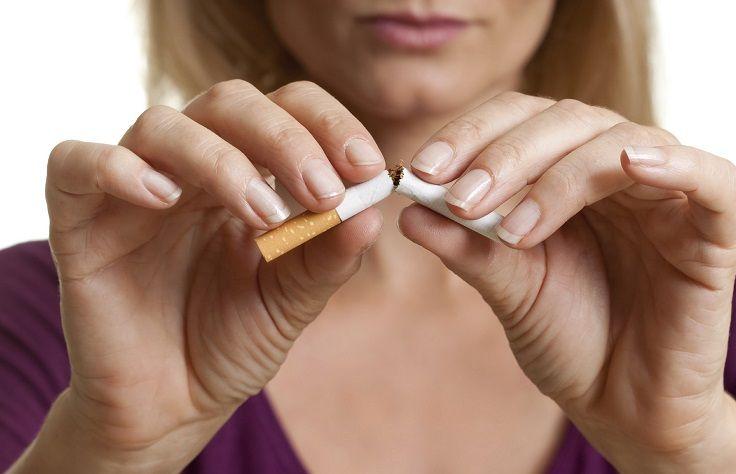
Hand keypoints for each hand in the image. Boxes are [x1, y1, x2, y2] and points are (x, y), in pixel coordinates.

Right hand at [16, 80, 384, 472]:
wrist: (171, 405)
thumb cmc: (232, 342)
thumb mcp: (292, 300)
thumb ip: (328, 256)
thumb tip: (373, 210)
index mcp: (249, 173)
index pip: (287, 109)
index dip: (328, 124)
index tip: (366, 166)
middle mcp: (192, 168)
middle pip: (229, 102)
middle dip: (285, 139)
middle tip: (321, 190)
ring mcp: (134, 189)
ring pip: (163, 125)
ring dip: (221, 160)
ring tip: (261, 214)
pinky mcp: (80, 220)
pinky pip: (75, 163)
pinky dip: (117, 168)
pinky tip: (162, 199)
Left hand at [400, 92, 735, 471]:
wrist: (621, 406)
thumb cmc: (566, 341)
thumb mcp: (508, 290)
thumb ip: (466, 247)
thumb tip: (407, 209)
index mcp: (562, 174)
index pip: (517, 121)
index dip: (469, 135)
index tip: (421, 171)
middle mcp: (612, 172)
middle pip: (565, 121)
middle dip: (506, 156)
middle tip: (462, 198)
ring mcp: (664, 197)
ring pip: (619, 143)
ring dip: (560, 176)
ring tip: (515, 230)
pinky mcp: (710, 234)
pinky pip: (710, 179)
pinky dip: (674, 164)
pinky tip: (629, 165)